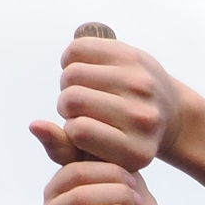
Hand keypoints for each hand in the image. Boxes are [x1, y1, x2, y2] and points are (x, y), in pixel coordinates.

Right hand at [31, 33, 184, 172]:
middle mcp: (144, 118)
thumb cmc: (121, 139)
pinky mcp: (135, 57)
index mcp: (136, 152)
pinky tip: (84, 69)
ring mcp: (141, 85)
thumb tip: (34, 125)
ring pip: (73, 74)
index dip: (71, 128)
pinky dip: (71, 58)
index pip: (78, 131)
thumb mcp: (94, 155)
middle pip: (73, 100)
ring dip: (68, 82)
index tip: (84, 130)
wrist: (170, 114)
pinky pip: (79, 49)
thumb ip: (60, 148)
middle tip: (80, 108)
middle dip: (67, 104)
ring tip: (83, 89)